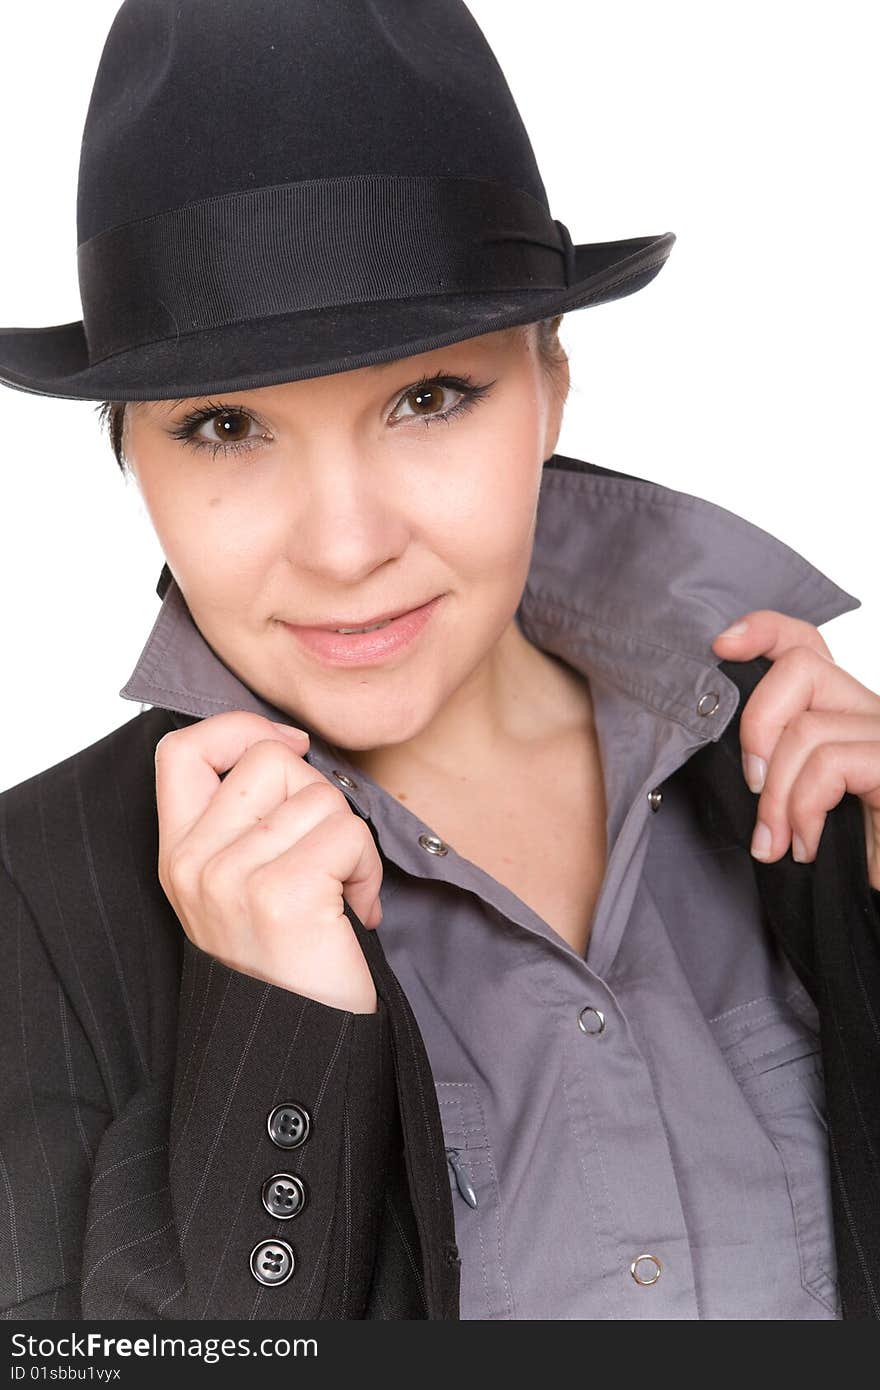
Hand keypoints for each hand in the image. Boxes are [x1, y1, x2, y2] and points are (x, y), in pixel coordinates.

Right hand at [155, 711, 383, 1012]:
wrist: (299, 1052)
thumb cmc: (289, 964)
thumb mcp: (241, 886)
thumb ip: (246, 820)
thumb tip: (289, 747)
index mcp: (177, 855)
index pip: (182, 748)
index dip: (240, 728)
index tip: (289, 749)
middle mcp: (193, 864)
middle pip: (271, 760)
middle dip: (319, 798)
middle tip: (326, 860)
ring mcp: (231, 879)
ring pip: (319, 795)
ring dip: (350, 842)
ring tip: (340, 895)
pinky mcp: (280, 895)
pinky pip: (347, 833)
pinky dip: (366, 869)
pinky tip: (355, 911)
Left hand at [711, 610, 879, 891]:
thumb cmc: (857, 852)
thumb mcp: (803, 802)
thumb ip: (777, 767)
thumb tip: (731, 759)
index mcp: (845, 712)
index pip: (807, 643)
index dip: (763, 631)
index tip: (721, 645)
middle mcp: (873, 712)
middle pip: (802, 667)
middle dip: (757, 724)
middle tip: (751, 785)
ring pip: (808, 729)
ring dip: (777, 796)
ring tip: (779, 841)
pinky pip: (831, 765)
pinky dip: (804, 809)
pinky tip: (808, 845)